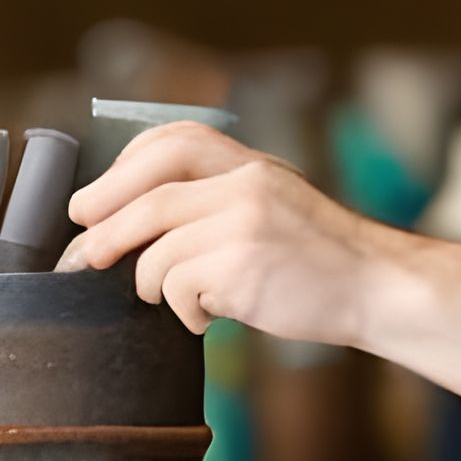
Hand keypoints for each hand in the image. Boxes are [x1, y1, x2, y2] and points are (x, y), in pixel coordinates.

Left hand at [56, 121, 401, 340]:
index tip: (94, 201)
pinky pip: (178, 289)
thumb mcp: (272, 202)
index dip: (123, 170)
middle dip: (104, 228)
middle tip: (83, 256)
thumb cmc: (316, 255)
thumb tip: (130, 216)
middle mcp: (246, 183)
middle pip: (149, 197)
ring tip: (176, 300)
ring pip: (156, 252)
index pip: (172, 142)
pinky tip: (208, 318)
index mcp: (250, 162)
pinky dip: (181, 311)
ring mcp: (246, 224)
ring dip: (150, 285)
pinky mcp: (244, 268)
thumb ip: (217, 196)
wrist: (376, 287)